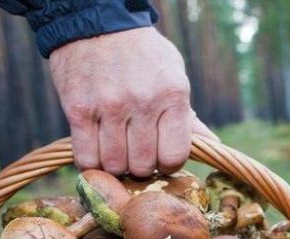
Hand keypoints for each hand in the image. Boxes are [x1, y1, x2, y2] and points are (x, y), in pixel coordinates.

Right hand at [49, 27, 217, 175]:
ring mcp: (109, 107)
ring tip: (117, 150)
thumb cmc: (143, 54)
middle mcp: (142, 102)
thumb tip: (211, 144)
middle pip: (143, 165)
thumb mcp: (174, 76)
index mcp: (172, 95)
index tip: (161, 158)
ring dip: (116, 165)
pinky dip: (92, 162)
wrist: (97, 22)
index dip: (168, 164)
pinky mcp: (78, 109)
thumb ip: (188, 116)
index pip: (175, 156)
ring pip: (114, 165)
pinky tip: (97, 151)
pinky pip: (86, 157)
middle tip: (137, 153)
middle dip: (141, 166)